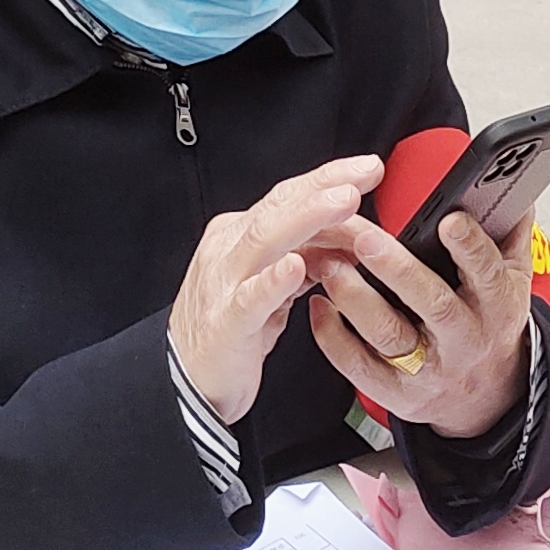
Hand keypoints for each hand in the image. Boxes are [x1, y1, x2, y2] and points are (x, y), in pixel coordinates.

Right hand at [169, 157, 386, 425]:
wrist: (182, 382)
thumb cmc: (229, 331)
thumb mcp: (272, 286)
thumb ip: (304, 259)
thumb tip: (348, 240)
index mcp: (239, 238)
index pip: (287, 198)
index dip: (327, 179)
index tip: (367, 168)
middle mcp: (229, 252)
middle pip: (279, 207)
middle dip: (324, 186)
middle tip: (365, 172)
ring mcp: (225, 285)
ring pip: (265, 240)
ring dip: (307, 218)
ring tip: (343, 202)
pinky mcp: (227, 323)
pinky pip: (250, 298)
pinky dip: (272, 281)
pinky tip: (294, 267)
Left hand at [307, 211, 530, 440]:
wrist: (485, 397)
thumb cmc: (491, 326)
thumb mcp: (514, 280)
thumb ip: (511, 233)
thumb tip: (513, 183)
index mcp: (496, 305)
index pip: (487, 273)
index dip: (469, 247)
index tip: (448, 220)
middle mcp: (464, 338)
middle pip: (433, 305)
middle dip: (398, 270)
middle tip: (366, 238)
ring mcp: (429, 369)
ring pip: (389, 334)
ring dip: (356, 299)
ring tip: (332, 265)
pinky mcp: (396, 391)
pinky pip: (359, 366)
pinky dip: (333, 337)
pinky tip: (320, 305)